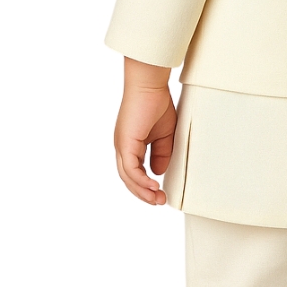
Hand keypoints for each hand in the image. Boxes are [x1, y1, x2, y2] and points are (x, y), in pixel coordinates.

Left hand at [114, 68, 176, 204]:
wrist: (150, 85)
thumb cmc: (156, 103)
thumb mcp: (164, 135)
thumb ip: (161, 154)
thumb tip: (158, 172)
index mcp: (130, 144)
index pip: (134, 172)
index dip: (146, 185)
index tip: (160, 193)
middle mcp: (122, 146)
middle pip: (128, 179)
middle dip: (144, 193)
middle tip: (159, 201)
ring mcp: (122, 145)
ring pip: (128, 177)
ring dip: (143, 190)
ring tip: (157, 198)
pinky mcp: (125, 143)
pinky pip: (130, 169)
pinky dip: (141, 180)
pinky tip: (154, 185)